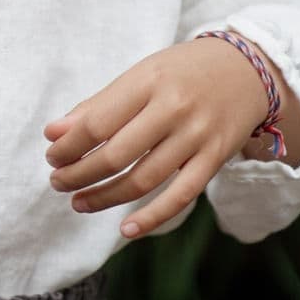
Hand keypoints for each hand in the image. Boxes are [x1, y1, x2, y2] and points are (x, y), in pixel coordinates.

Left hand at [43, 39, 274, 237]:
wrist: (247, 69)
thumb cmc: (182, 71)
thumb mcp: (140, 75)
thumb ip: (98, 104)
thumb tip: (54, 133)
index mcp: (148, 80)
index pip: (97, 122)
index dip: (68, 146)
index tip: (52, 156)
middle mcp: (174, 108)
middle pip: (116, 155)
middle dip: (79, 174)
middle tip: (58, 181)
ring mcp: (197, 136)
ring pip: (143, 180)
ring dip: (104, 197)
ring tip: (79, 202)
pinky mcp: (215, 159)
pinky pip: (180, 197)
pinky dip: (151, 218)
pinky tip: (125, 230)